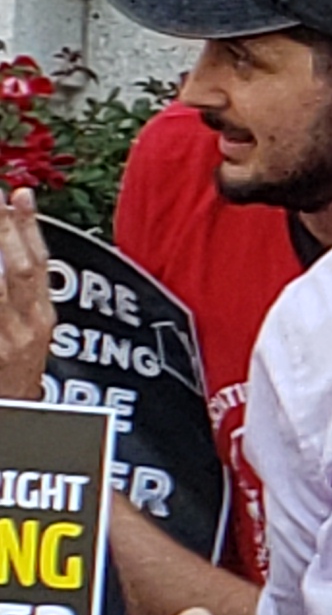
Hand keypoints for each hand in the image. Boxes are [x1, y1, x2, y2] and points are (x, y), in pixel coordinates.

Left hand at [0, 190, 46, 402]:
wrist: (16, 420)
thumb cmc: (16, 378)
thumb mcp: (28, 334)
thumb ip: (21, 296)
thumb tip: (12, 251)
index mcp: (44, 319)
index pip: (41, 263)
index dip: (30, 226)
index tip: (19, 194)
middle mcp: (28, 328)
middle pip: (21, 269)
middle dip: (5, 230)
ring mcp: (6, 340)